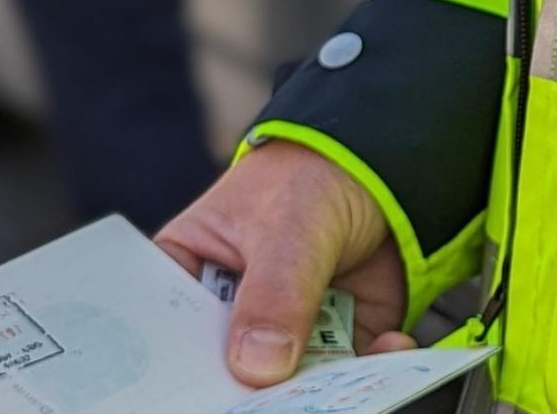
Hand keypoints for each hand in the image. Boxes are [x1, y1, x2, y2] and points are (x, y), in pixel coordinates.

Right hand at [156, 141, 417, 386]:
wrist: (387, 167)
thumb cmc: (312, 179)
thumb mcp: (287, 224)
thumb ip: (273, 292)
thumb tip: (258, 366)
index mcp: (186, 276)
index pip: (167, 333)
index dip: (178, 366)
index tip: (201, 387)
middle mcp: (229, 317)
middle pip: (223, 372)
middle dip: (247, 391)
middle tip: (271, 396)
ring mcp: (283, 333)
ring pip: (286, 384)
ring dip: (311, 391)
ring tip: (334, 387)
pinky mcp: (334, 342)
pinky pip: (344, 375)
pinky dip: (366, 373)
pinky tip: (388, 347)